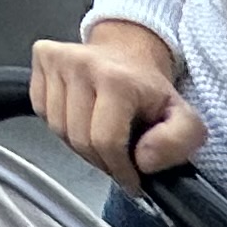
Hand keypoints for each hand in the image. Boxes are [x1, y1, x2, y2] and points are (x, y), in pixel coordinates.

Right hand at [30, 28, 202, 191]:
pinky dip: (60, 122)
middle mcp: (82, 63)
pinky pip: (41, 110)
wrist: (131, 50)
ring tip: (100, 134)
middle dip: (100, 159)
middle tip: (117, 156)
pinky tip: (79, 115)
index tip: (131, 176)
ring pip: (57, 128)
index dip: (120, 169)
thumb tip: (143, 160)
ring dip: (79, 143)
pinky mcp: (43, 55)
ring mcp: (59, 58)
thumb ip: (177, 143)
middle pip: (79, 139)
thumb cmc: (151, 89)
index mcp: (116, 78)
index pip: (105, 141)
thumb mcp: (185, 120)